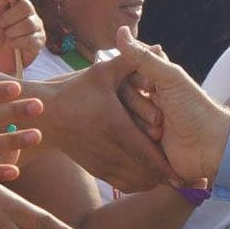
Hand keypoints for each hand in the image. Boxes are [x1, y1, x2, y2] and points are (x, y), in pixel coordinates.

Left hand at [0, 0, 42, 74]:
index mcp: (16, 2)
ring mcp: (36, 26)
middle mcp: (29, 11)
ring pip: (28, 23)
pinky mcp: (39, 41)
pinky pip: (31, 39)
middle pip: (26, 6)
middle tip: (2, 26)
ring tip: (7, 37)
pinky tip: (13, 45)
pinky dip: (17, 43)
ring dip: (12, 32)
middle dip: (9, 18)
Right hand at [25, 40, 181, 192]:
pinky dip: (136, 184)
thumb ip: (134, 60)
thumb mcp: (104, 72)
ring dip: (151, 182)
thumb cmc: (76, 89)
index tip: (183, 175)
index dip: (167, 168)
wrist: (46, 114)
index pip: (148, 155)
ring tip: (167, 178)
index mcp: (117, 126)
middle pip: (144, 172)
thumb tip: (159, 45)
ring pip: (134, 181)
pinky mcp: (94, 169)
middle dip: (164, 176)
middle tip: (180, 178)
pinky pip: (120, 183)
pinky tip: (146, 179)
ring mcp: (101, 162)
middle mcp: (110, 149)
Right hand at [110, 26, 229, 186]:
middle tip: (161, 117)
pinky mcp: (143, 144)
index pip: (126, 74)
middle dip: (138, 107)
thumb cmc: (195, 108)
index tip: (148, 89)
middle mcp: (148, 100)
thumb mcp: (169, 78)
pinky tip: (151, 140)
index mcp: (154, 81)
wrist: (211, 147)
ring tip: (161, 131)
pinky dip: (137, 139)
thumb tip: (120, 30)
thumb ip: (143, 57)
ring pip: (122, 118)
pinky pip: (126, 139)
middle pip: (122, 97)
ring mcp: (145, 122)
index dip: (132, 82)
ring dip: (140, 125)